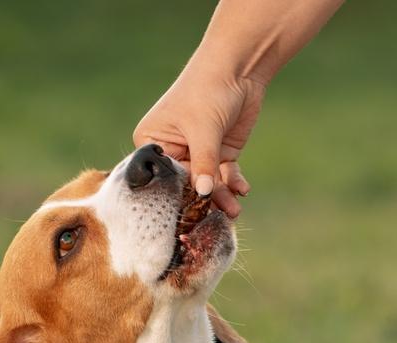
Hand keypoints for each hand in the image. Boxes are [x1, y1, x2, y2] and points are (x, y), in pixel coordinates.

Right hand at [133, 64, 265, 216]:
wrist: (238, 69)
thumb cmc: (207, 91)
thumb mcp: (203, 130)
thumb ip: (204, 163)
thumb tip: (204, 194)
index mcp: (153, 142)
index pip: (165, 176)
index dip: (178, 195)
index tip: (189, 216)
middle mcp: (173, 150)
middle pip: (187, 183)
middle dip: (204, 200)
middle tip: (217, 218)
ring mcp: (198, 152)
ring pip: (208, 182)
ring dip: (222, 196)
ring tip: (234, 210)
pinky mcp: (220, 152)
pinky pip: (225, 175)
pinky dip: (234, 183)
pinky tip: (242, 190)